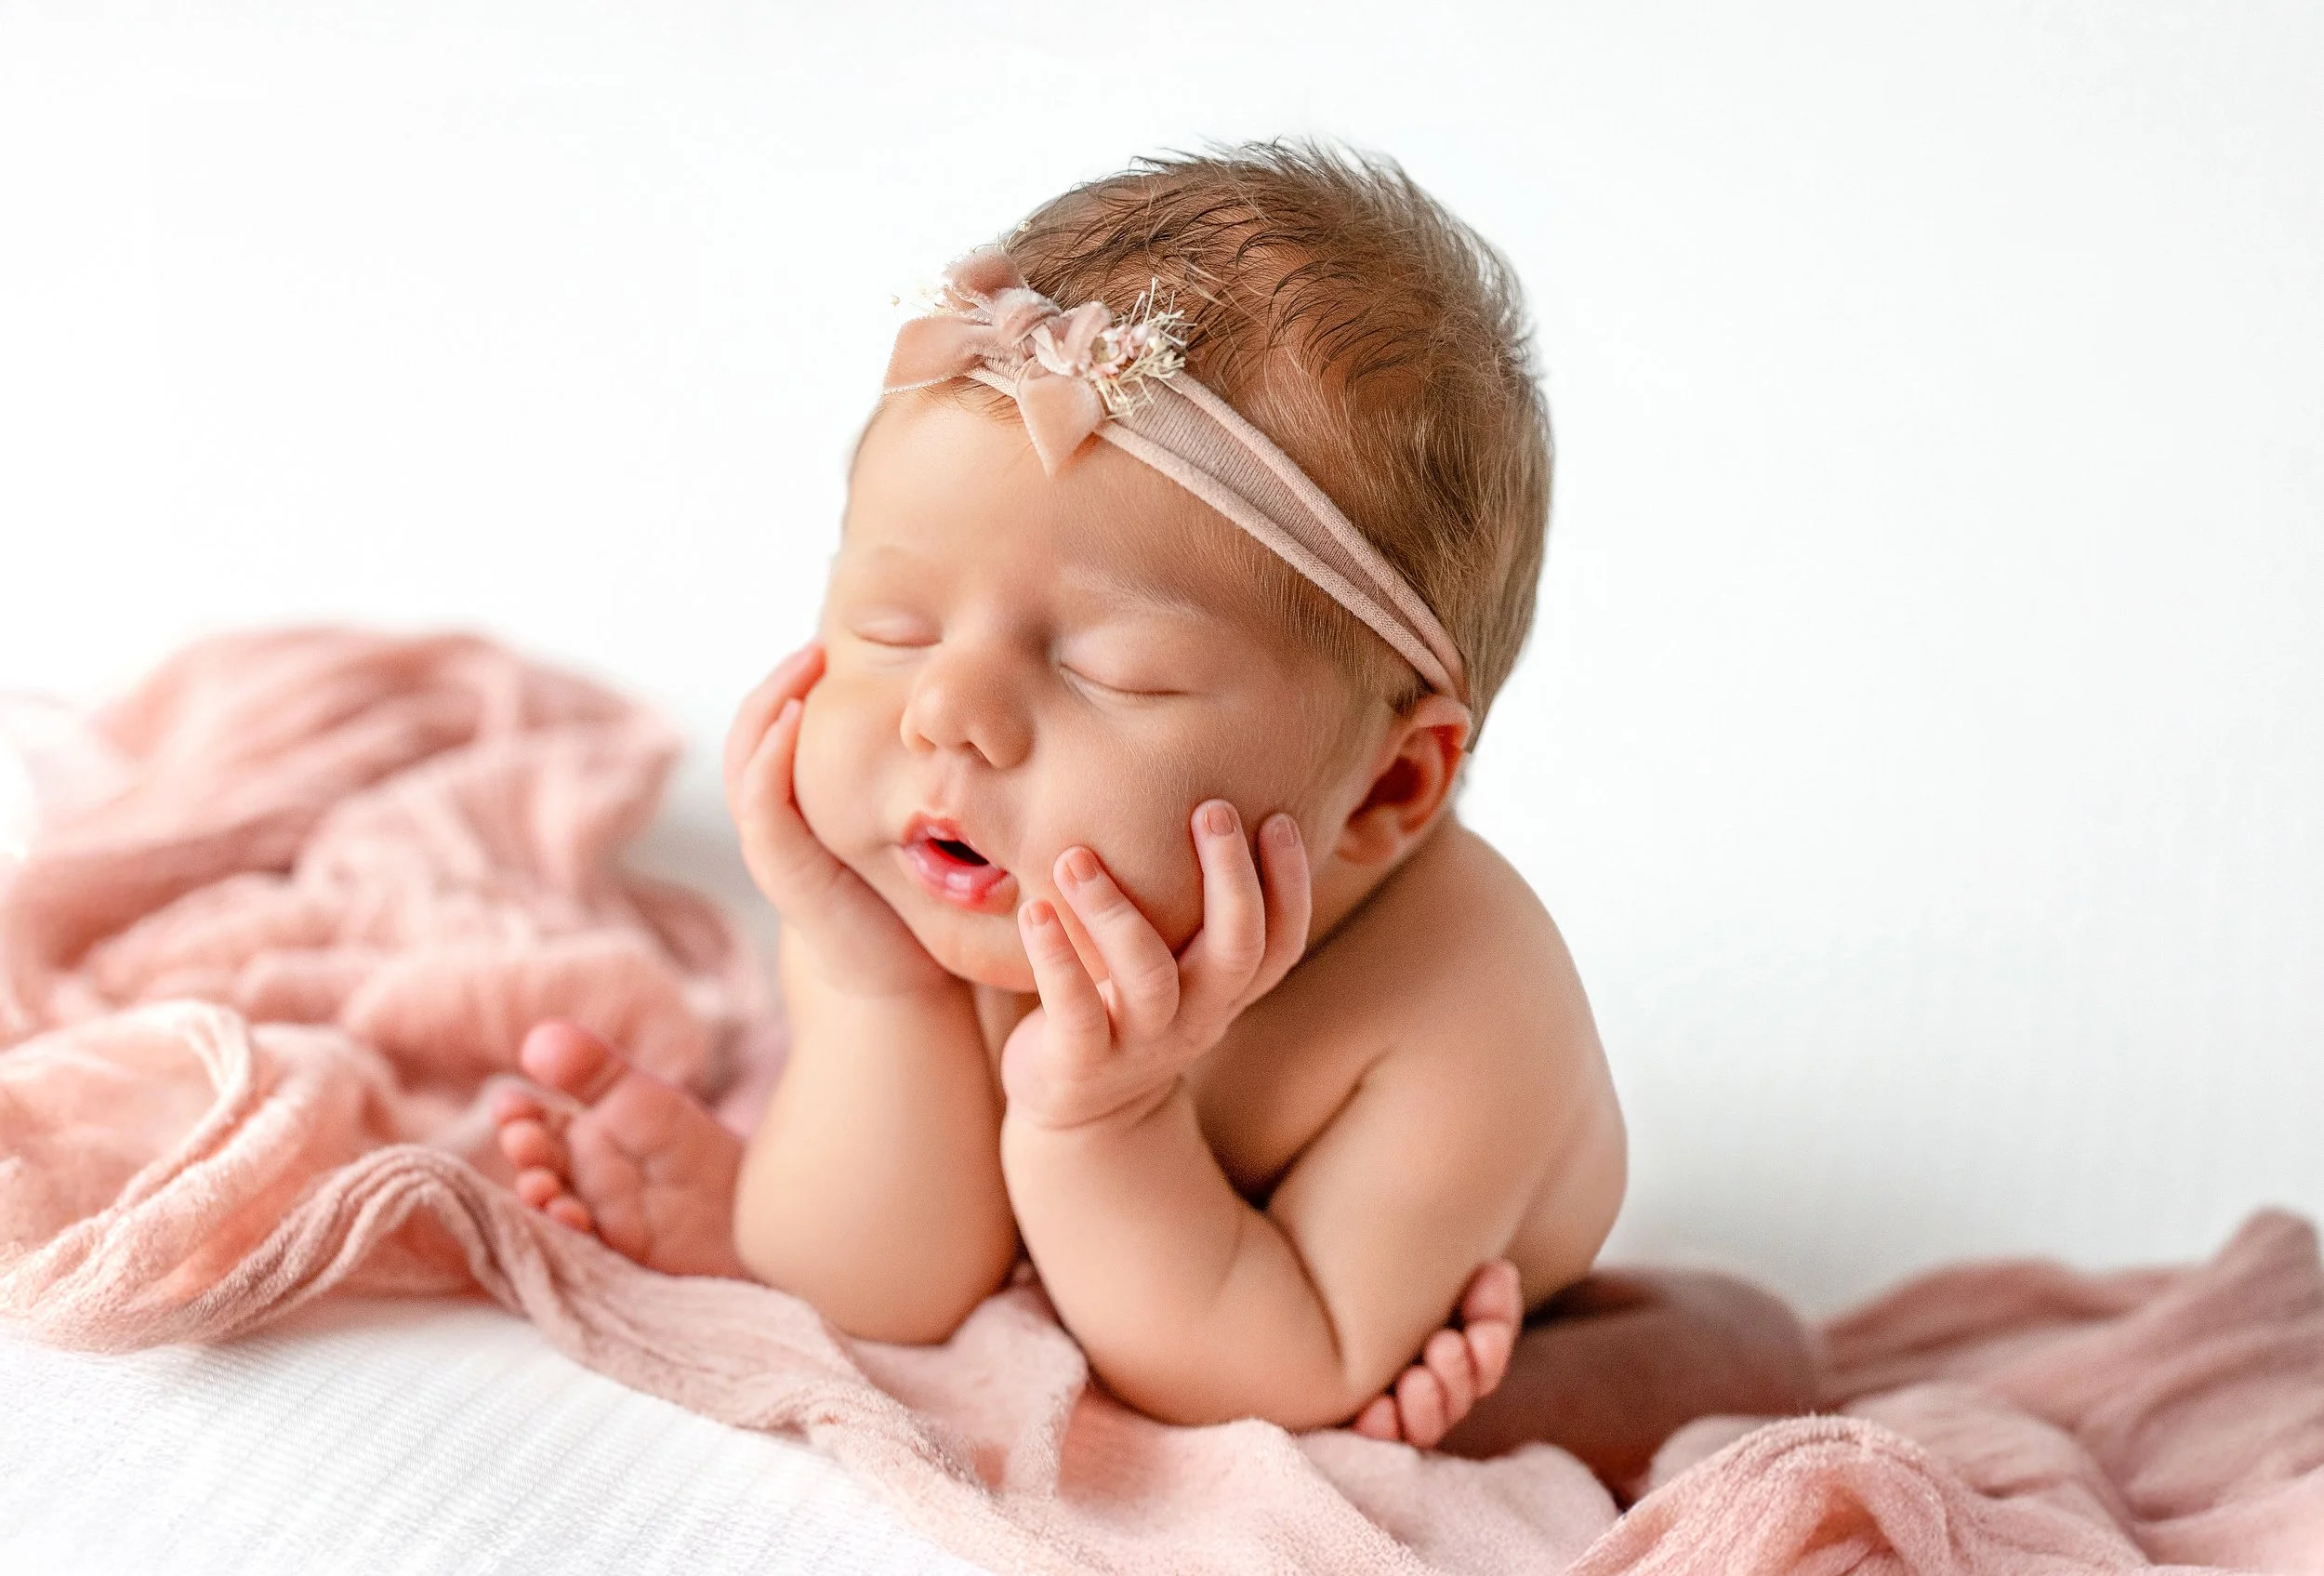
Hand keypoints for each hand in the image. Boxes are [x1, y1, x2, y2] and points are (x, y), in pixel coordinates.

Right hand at [725, 641, 951, 998]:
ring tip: (804, 664)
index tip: (834, 643)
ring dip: (769, 705)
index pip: (778, 729)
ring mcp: (771, 844)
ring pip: (745, 759)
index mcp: (800, 805)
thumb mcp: (916, 825)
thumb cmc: (917, 899)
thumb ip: (917, 780)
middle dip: (779, 681)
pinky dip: (769, 757)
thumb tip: (965, 716)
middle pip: (751, 733)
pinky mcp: (780, 871)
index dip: (794, 684)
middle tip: (818, 641)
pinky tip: (793, 722)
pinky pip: (760, 802)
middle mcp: (775, 819)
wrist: (907, 980)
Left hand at [1002, 800, 1310, 1130]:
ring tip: (1075, 858)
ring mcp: (1143, 1042)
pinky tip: (1033, 912)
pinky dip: (1055, 959)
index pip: (1282, 942)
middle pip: (1236, 950)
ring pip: (1148, 975)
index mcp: (1225, 990)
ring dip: (1114, 910)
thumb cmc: (1127, 1004)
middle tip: (1210, 809)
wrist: (1079, 1108)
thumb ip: (1193, 910)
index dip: (1292, 884)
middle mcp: (1198, 1016)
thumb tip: (1206, 800)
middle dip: (1230, 877)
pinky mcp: (1083, 1062)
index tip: (1279, 818)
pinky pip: (1076, 1010)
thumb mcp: (1175, 964)